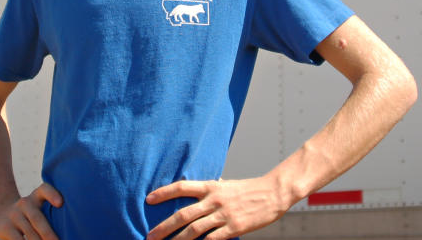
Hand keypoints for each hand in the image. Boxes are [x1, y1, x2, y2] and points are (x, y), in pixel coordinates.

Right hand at [0, 183, 62, 239]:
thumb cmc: (28, 212)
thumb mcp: (38, 206)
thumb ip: (51, 214)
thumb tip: (67, 231)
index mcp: (36, 196)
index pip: (44, 190)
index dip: (52, 195)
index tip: (60, 203)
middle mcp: (25, 204)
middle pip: (38, 219)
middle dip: (49, 234)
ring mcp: (14, 216)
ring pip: (29, 233)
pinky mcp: (5, 228)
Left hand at [145, 176, 288, 239]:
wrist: (273, 192)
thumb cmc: (248, 189)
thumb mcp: (226, 185)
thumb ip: (211, 191)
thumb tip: (196, 194)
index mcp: (211, 186)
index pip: (182, 187)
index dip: (164, 192)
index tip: (148, 199)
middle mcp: (214, 200)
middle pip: (183, 214)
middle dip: (164, 226)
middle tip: (150, 236)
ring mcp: (223, 215)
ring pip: (194, 230)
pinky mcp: (234, 228)